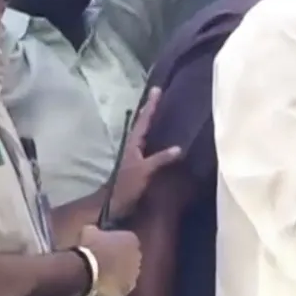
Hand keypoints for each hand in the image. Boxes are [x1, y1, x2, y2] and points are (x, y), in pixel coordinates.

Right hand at [78, 225, 140, 295]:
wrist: (87, 268)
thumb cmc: (90, 246)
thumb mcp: (90, 231)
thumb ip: (96, 231)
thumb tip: (94, 231)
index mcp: (132, 240)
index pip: (127, 242)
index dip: (116, 247)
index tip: (106, 250)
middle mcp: (137, 256)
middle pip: (130, 259)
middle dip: (120, 261)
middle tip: (105, 264)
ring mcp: (134, 274)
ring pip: (127, 275)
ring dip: (119, 276)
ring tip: (103, 277)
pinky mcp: (127, 288)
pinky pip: (122, 289)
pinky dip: (115, 288)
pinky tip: (103, 288)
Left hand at [112, 88, 183, 214]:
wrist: (116, 205)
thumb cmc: (128, 186)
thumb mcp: (145, 171)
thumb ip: (160, 159)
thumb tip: (178, 148)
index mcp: (133, 144)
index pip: (143, 120)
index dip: (151, 106)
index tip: (156, 90)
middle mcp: (133, 145)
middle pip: (142, 122)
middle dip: (149, 108)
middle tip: (156, 93)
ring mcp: (135, 154)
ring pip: (143, 131)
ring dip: (150, 119)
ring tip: (159, 108)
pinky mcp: (139, 163)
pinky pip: (148, 142)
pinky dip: (154, 134)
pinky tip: (162, 136)